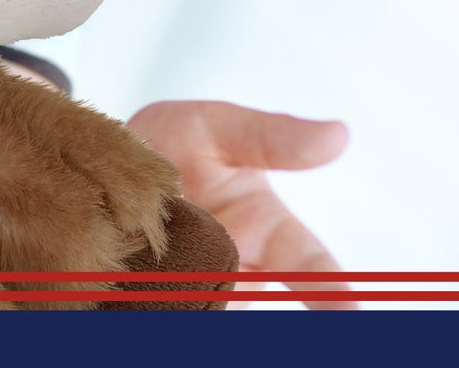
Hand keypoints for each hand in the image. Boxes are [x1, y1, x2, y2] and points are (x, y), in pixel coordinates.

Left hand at [127, 100, 353, 309]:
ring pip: (216, 311)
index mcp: (265, 226)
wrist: (107, 160)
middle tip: (314, 331)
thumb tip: (338, 134)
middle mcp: (238, 263)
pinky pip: (173, 311)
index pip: (310, 264)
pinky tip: (163, 310)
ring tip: (204, 308)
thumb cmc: (173, 142)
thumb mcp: (216, 127)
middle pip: (263, 298)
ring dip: (212, 311)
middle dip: (292, 320)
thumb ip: (271, 136)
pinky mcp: (160, 294)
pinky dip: (170, 314)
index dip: (333, 291)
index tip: (352, 314)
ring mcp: (199, 282)